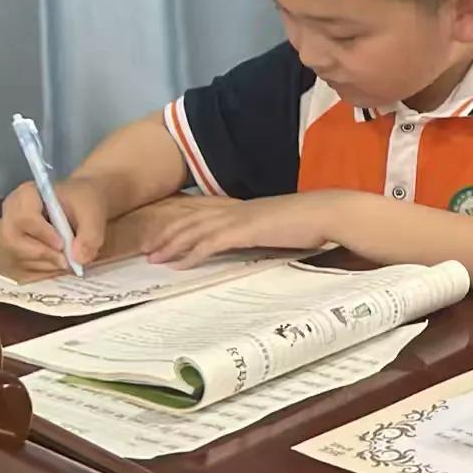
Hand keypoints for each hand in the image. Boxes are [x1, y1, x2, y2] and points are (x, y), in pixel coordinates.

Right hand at [1, 177, 110, 273]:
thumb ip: (90, 234)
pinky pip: (25, 262)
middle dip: (42, 253)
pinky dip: (44, 267)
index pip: (25, 218)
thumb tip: (79, 259)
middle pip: (15, 240)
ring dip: (46, 263)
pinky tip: (62, 263)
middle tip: (66, 261)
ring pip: (19, 254)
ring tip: (69, 261)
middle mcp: (12, 214)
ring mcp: (13, 231)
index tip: (62, 244)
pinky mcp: (19, 246)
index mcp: (26, 196)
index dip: (42, 234)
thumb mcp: (94, 213)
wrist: (84, 202)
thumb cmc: (84, 201)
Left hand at [145, 191, 348, 267]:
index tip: (164, 237)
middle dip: (166, 234)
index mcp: (243, 209)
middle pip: (190, 220)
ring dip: (170, 245)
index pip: (203, 214)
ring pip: (193, 230)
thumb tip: (259, 240)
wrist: (325, 213)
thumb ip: (263, 231)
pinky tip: (177, 264)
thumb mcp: (279, 226)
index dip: (180, 225)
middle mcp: (235, 210)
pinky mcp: (244, 231)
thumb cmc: (309, 222)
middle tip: (146, 249)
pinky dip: (189, 253)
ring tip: (153, 258)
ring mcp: (238, 219)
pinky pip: (209, 243)